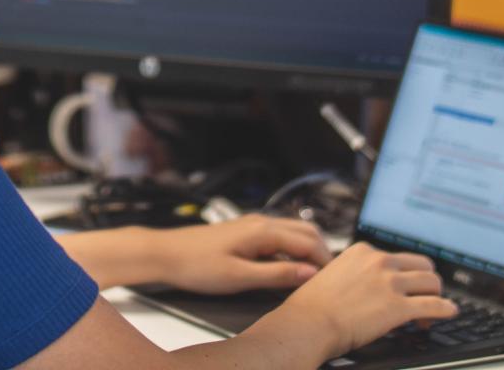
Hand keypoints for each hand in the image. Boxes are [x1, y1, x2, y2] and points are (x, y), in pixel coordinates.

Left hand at [152, 213, 331, 294]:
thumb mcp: (240, 277)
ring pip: (293, 232)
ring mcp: (253, 225)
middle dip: (321, 253)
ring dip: (307, 250)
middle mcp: (260, 222)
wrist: (167, 254)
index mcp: (262, 230)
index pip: (308, 242)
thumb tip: (309, 273)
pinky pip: (279, 237)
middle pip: (306, 231)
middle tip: (329, 279)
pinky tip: (289, 269)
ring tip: (313, 276)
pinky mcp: (246, 232)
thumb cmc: (197, 265)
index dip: (325, 262)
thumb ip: (276, 275)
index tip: (335, 282)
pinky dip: (292, 250)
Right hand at [259, 242, 458, 362]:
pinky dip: (446, 309)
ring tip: (428, 313)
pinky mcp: (399, 307)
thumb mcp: (336, 274)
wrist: (311, 321)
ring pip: (432, 282)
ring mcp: (390, 282)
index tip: (403, 289)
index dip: (405, 276)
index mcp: (364, 251)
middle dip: (426, 282)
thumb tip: (371, 286)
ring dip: (435, 296)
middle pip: (422, 265)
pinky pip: (435, 305)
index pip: (399, 257)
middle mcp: (380, 261)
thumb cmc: (316, 304)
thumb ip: (357, 273)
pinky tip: (449, 312)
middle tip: (422, 298)